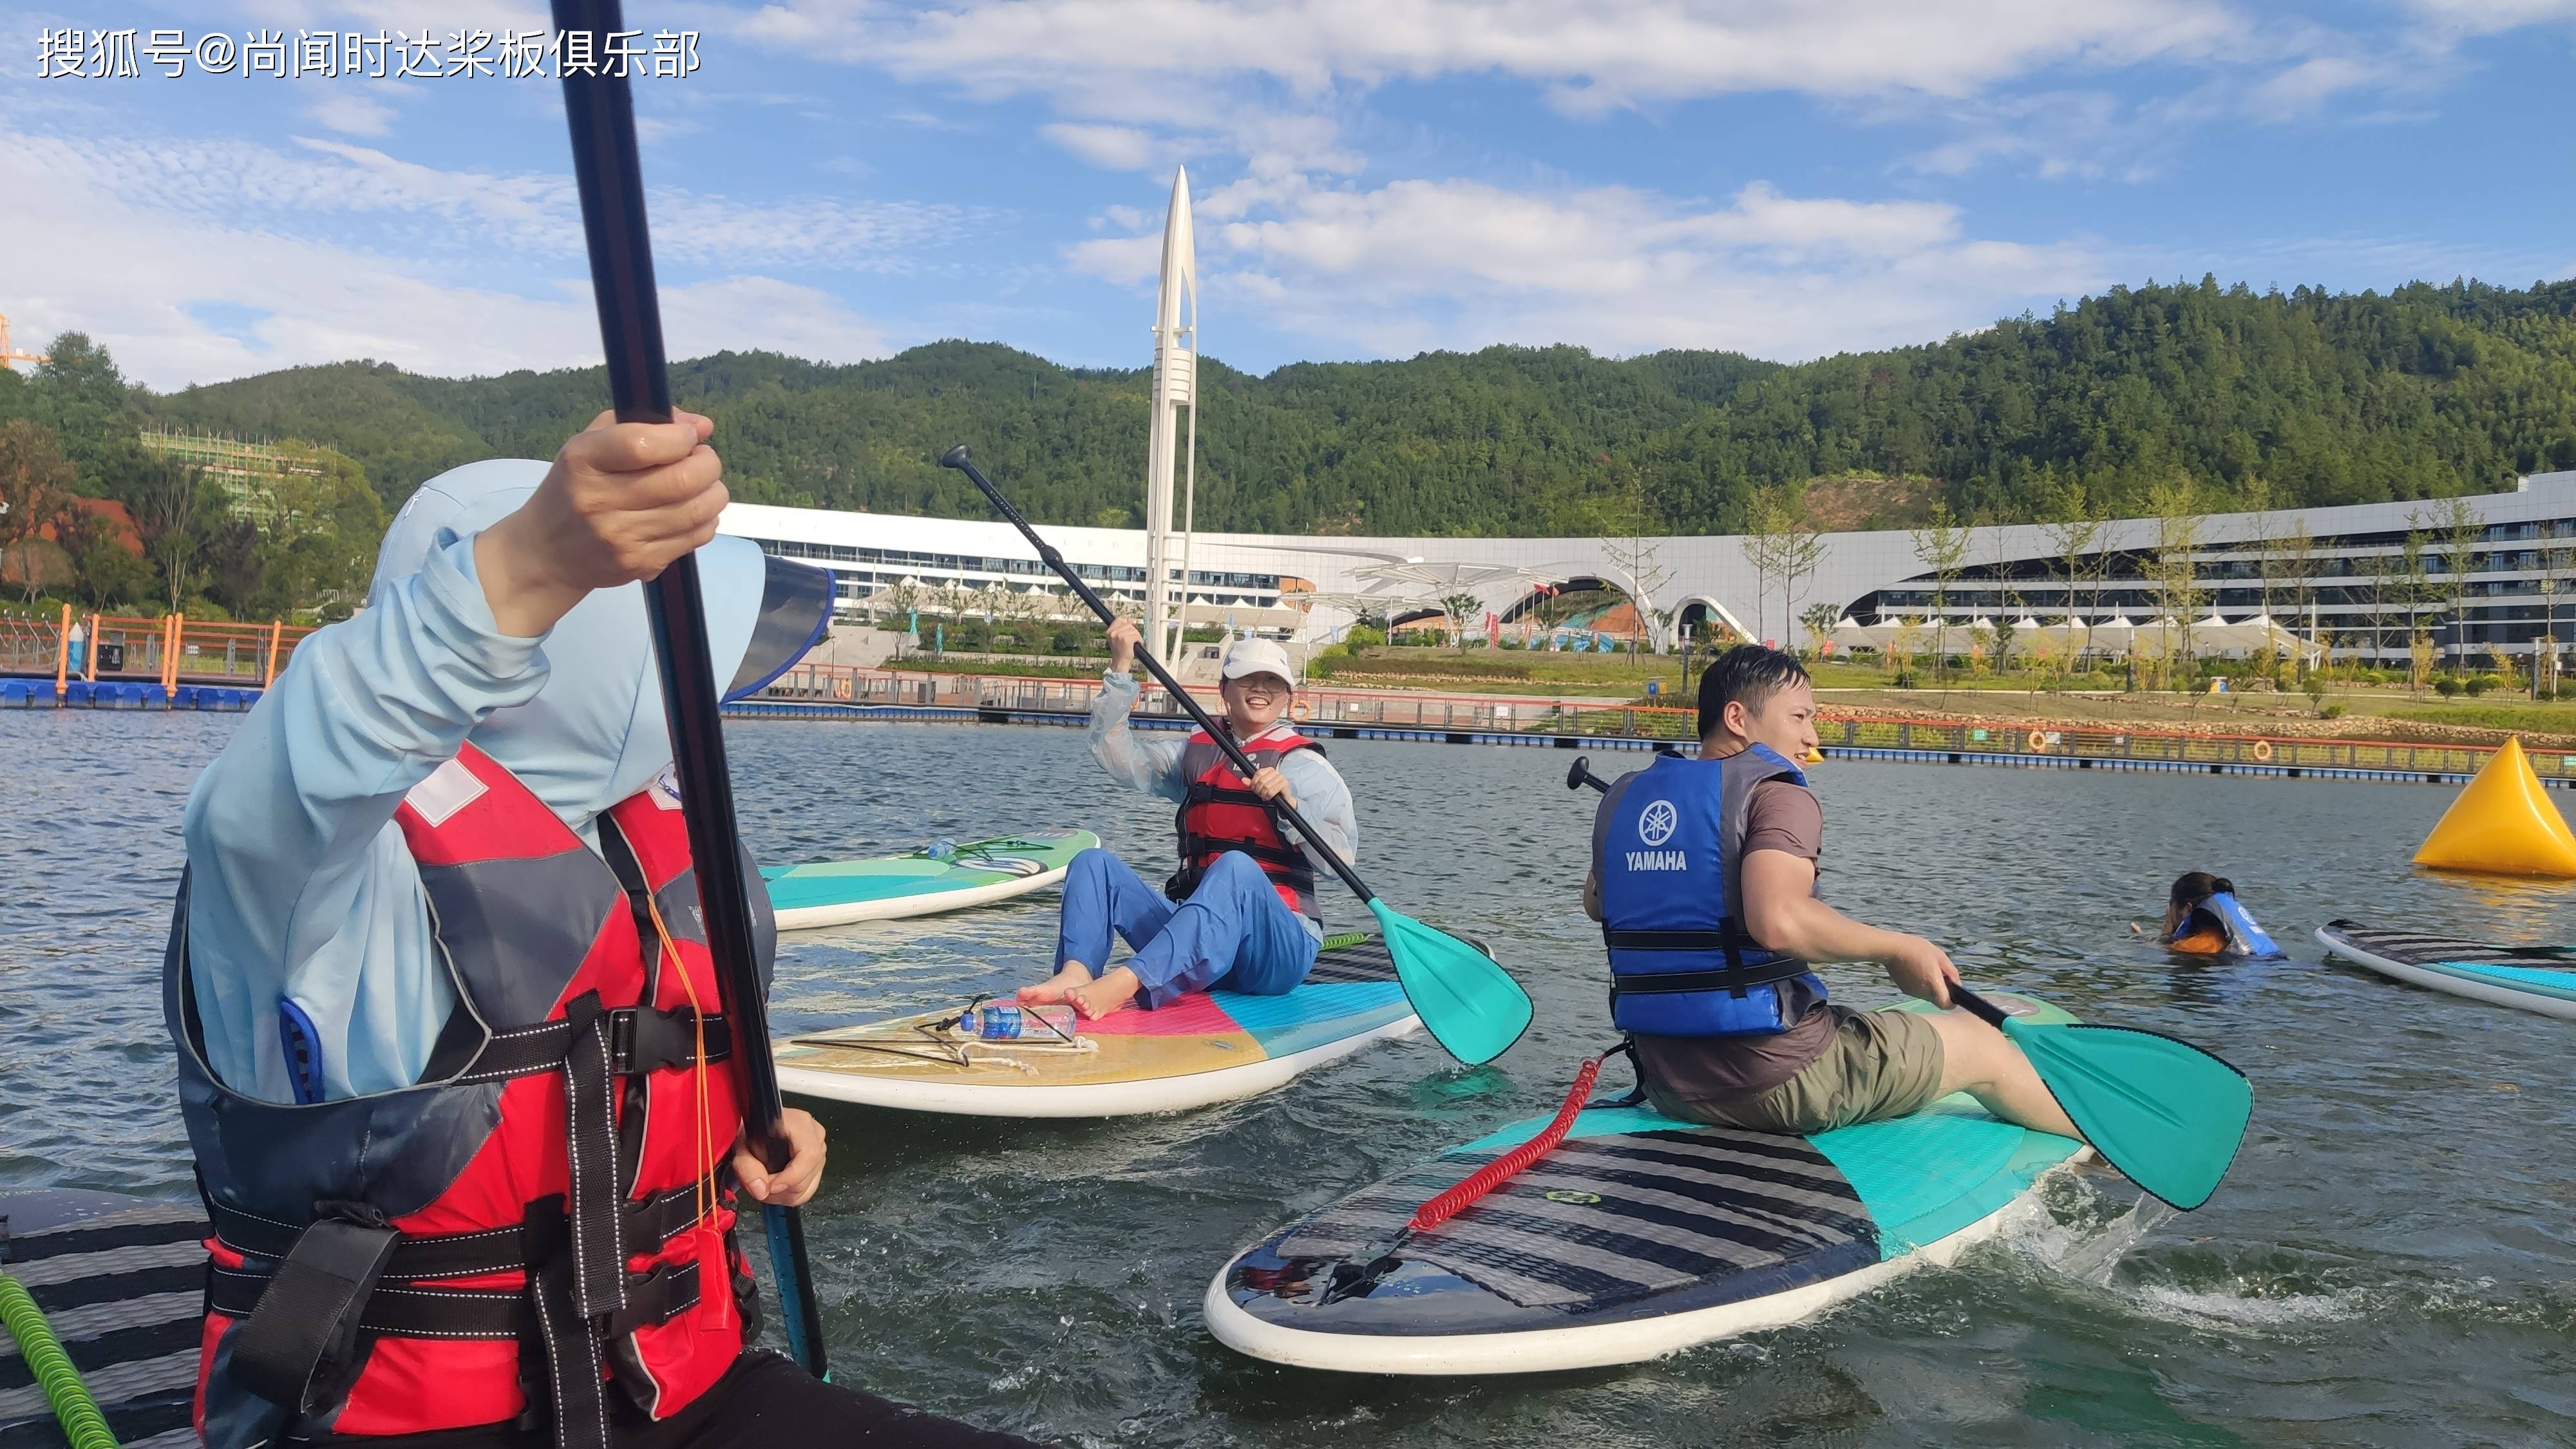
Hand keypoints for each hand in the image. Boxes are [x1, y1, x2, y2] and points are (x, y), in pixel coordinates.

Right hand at [474, 408, 725, 636]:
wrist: (547, 552)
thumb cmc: (575, 487)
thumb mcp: (591, 444)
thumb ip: (643, 424)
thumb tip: (701, 425)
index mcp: (583, 461)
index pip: (643, 445)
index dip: (680, 438)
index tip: (687, 436)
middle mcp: (600, 501)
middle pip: (682, 481)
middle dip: (707, 464)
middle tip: (703, 460)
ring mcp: (621, 537)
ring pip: (697, 511)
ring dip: (713, 492)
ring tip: (703, 484)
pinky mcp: (641, 564)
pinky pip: (695, 537)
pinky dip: (706, 519)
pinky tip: (691, 511)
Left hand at [730, 1107, 825, 1207]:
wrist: (758, 1130)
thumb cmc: (752, 1133)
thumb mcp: (741, 1146)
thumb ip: (747, 1167)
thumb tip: (761, 1190)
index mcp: (800, 1123)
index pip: (809, 1155)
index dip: (791, 1176)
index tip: (770, 1186)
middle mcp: (815, 1135)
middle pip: (807, 1175)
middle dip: (781, 1190)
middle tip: (761, 1186)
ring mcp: (820, 1150)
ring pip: (808, 1187)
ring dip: (783, 1195)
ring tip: (766, 1185)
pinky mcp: (819, 1164)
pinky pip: (809, 1190)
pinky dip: (790, 1196)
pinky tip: (776, 1186)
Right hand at [1106, 617, 1139, 673]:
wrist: (1120, 662)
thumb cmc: (1120, 651)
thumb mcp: (1118, 638)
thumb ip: (1122, 628)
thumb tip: (1129, 619)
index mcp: (1109, 632)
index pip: (1119, 620)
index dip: (1126, 622)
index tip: (1129, 628)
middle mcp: (1113, 633)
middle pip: (1128, 625)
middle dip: (1133, 632)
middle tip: (1133, 639)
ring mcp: (1119, 635)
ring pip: (1134, 630)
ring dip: (1137, 636)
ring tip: (1134, 643)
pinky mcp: (1126, 639)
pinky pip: (1137, 636)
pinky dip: (1139, 640)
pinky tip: (1137, 644)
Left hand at [1247, 764, 1295, 809]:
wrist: (1283, 798)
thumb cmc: (1272, 791)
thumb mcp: (1260, 787)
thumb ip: (1251, 783)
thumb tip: (1243, 780)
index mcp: (1268, 770)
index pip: (1258, 773)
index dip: (1254, 782)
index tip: (1254, 788)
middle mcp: (1275, 772)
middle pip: (1261, 780)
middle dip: (1259, 790)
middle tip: (1260, 793)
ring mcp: (1280, 777)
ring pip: (1266, 786)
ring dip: (1264, 794)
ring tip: (1265, 796)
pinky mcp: (1284, 784)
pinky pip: (1272, 791)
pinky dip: (1269, 796)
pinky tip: (1269, 797)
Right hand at [1880, 934, 1959, 1006]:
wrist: (1892, 949)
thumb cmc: (1917, 949)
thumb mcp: (1940, 956)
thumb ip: (1952, 972)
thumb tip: (1957, 985)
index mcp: (1933, 983)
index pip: (1945, 1004)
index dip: (1952, 1003)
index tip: (1954, 997)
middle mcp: (1922, 991)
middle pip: (1937, 999)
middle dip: (1941, 991)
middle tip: (1940, 976)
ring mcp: (1912, 992)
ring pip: (1927, 996)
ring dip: (1930, 987)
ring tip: (1926, 970)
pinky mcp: (1904, 989)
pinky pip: (1917, 991)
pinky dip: (1920, 985)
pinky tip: (1916, 971)